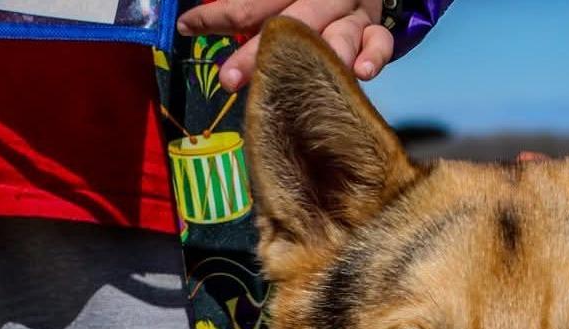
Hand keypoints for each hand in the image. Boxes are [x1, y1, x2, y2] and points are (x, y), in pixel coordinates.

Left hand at [177, 0, 392, 92]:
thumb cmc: (313, 1)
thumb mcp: (282, 0)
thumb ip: (249, 10)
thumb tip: (191, 24)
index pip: (255, 0)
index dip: (220, 13)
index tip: (188, 27)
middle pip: (291, 23)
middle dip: (259, 52)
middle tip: (230, 80)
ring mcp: (354, 14)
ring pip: (338, 34)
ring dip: (320, 56)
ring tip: (300, 77)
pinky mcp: (377, 32)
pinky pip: (380, 44)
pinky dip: (373, 56)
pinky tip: (360, 73)